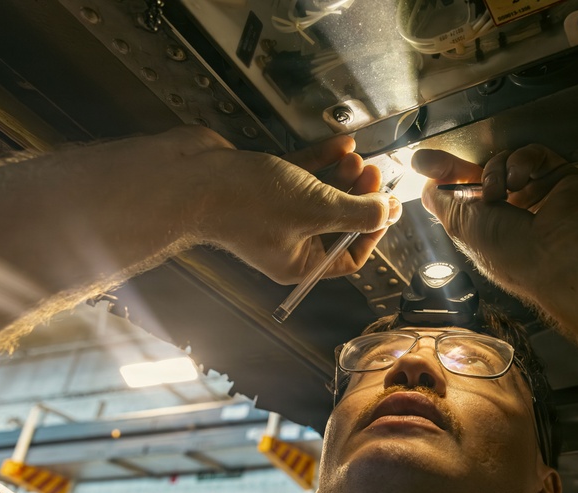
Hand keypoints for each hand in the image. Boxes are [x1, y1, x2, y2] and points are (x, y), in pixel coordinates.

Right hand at [184, 127, 401, 283]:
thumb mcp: (317, 209)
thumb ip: (357, 213)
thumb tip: (387, 212)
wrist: (189, 178)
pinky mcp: (261, 184)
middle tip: (374, 173)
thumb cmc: (250, 202)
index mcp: (298, 263)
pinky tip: (341, 144)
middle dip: (359, 197)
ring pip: (320, 195)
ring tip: (359, 157)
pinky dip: (321, 161)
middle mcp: (287, 242)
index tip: (388, 206)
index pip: (349, 256)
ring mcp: (273, 212)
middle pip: (337, 222)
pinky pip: (300, 175)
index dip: (373, 232)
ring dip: (343, 177)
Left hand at [412, 144, 577, 302]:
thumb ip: (440, 202)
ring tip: (501, 190)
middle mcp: (515, 214)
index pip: (465, 196)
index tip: (424, 163)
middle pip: (483, 175)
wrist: (560, 254)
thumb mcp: (460, 226)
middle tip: (445, 163)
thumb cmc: (510, 251)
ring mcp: (539, 195)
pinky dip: (521, 162)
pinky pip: (534, 155)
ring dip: (496, 171)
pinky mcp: (561, 177)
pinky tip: (520, 179)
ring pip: (507, 162)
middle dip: (463, 169)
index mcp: (491, 231)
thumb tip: (426, 186)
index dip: (445, 177)